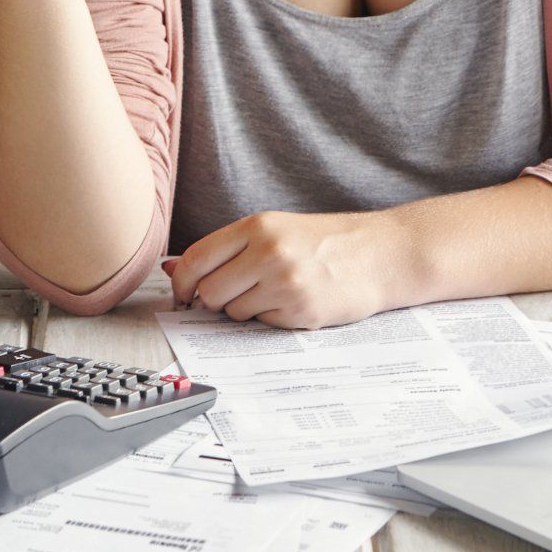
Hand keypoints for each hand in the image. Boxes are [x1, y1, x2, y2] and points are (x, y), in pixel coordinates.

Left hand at [165, 210, 412, 328]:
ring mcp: (284, 284)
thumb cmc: (324, 242)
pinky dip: (270, 319)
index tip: (185, 292)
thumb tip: (171, 269)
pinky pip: (261, 325)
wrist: (380, 254)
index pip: (195, 259)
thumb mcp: (275, 231)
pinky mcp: (300, 312)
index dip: (182, 282)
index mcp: (257, 226)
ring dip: (245, 309)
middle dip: (215, 299)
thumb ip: (225, 250)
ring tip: (275, 292)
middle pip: (208, 292)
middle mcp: (268, 253)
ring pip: (232, 312)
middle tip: (239, 292)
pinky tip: (293, 302)